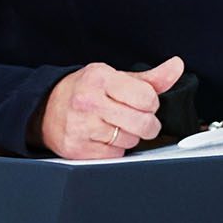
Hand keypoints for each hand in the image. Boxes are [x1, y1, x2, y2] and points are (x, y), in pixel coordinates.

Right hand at [39, 56, 183, 159]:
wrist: (45, 108)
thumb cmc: (84, 90)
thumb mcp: (114, 77)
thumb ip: (148, 78)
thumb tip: (176, 67)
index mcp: (100, 78)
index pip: (147, 97)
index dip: (151, 102)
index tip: (143, 101)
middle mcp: (88, 101)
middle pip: (143, 123)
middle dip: (146, 123)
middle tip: (135, 117)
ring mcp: (82, 127)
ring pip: (130, 141)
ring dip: (128, 136)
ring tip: (113, 124)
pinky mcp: (78, 149)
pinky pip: (115, 155)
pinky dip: (114, 149)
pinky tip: (102, 136)